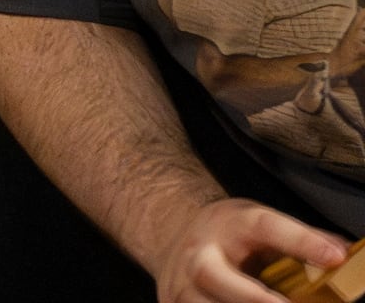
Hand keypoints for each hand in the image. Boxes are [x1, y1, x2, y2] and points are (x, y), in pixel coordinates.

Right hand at [152, 196, 342, 302]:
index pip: (266, 227)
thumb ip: (302, 238)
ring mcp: (181, 282)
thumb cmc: (228, 235)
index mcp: (230, 224)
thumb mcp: (260, 223)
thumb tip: (345, 252)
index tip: (335, 257)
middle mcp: (200, 251)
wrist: (171, 235)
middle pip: (212, 274)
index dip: (302, 241)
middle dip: (252, 298)